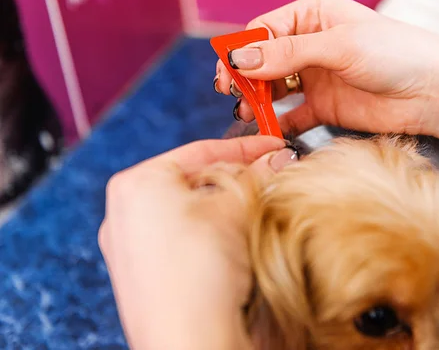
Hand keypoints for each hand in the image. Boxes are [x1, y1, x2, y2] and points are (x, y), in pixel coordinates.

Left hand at [99, 136, 298, 349]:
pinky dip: (213, 235)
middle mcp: (125, 213)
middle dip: (238, 180)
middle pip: (196, 181)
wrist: (189, 344)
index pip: (202, 150)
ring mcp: (132, 248)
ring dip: (228, 208)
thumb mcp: (235, 210)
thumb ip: (257, 175)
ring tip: (259, 210)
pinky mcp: (145, 276)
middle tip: (273, 178)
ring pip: (193, 212)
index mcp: (137, 184)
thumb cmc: (197, 276)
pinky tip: (236, 244)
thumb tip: (277, 158)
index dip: (246, 146)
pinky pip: (185, 241)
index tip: (274, 145)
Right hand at [214, 0, 438, 135]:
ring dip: (257, 101)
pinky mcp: (324, 107)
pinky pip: (291, 115)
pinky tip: (269, 132)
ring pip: (273, 88)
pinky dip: (278, 124)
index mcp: (313, 15)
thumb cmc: (395, 53)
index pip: (263, 30)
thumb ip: (288, 53)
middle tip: (235, 96)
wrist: (432, 91)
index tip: (230, 74)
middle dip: (246, 78)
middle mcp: (310, 44)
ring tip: (247, 114)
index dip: (243, 51)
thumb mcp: (339, 46)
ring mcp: (316, 77)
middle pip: (263, 60)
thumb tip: (240, 59)